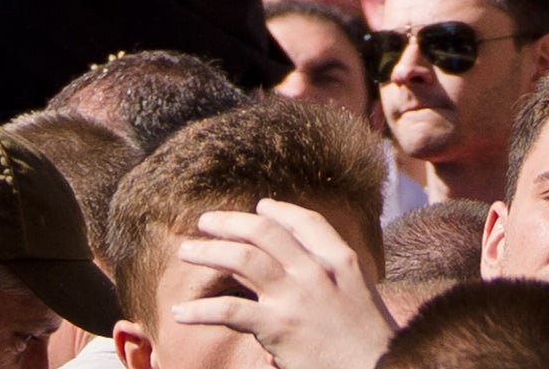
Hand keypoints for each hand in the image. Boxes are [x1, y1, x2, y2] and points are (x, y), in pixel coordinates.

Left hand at [172, 200, 392, 368]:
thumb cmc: (368, 341)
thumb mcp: (359, 295)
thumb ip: (329, 273)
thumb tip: (290, 259)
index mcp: (341, 261)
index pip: (305, 221)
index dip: (278, 212)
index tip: (259, 208)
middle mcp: (316, 272)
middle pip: (264, 232)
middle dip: (230, 222)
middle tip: (205, 222)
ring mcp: (295, 298)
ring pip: (241, 259)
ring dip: (208, 252)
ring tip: (185, 252)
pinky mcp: (278, 327)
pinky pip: (229, 311)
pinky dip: (200, 311)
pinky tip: (180, 312)